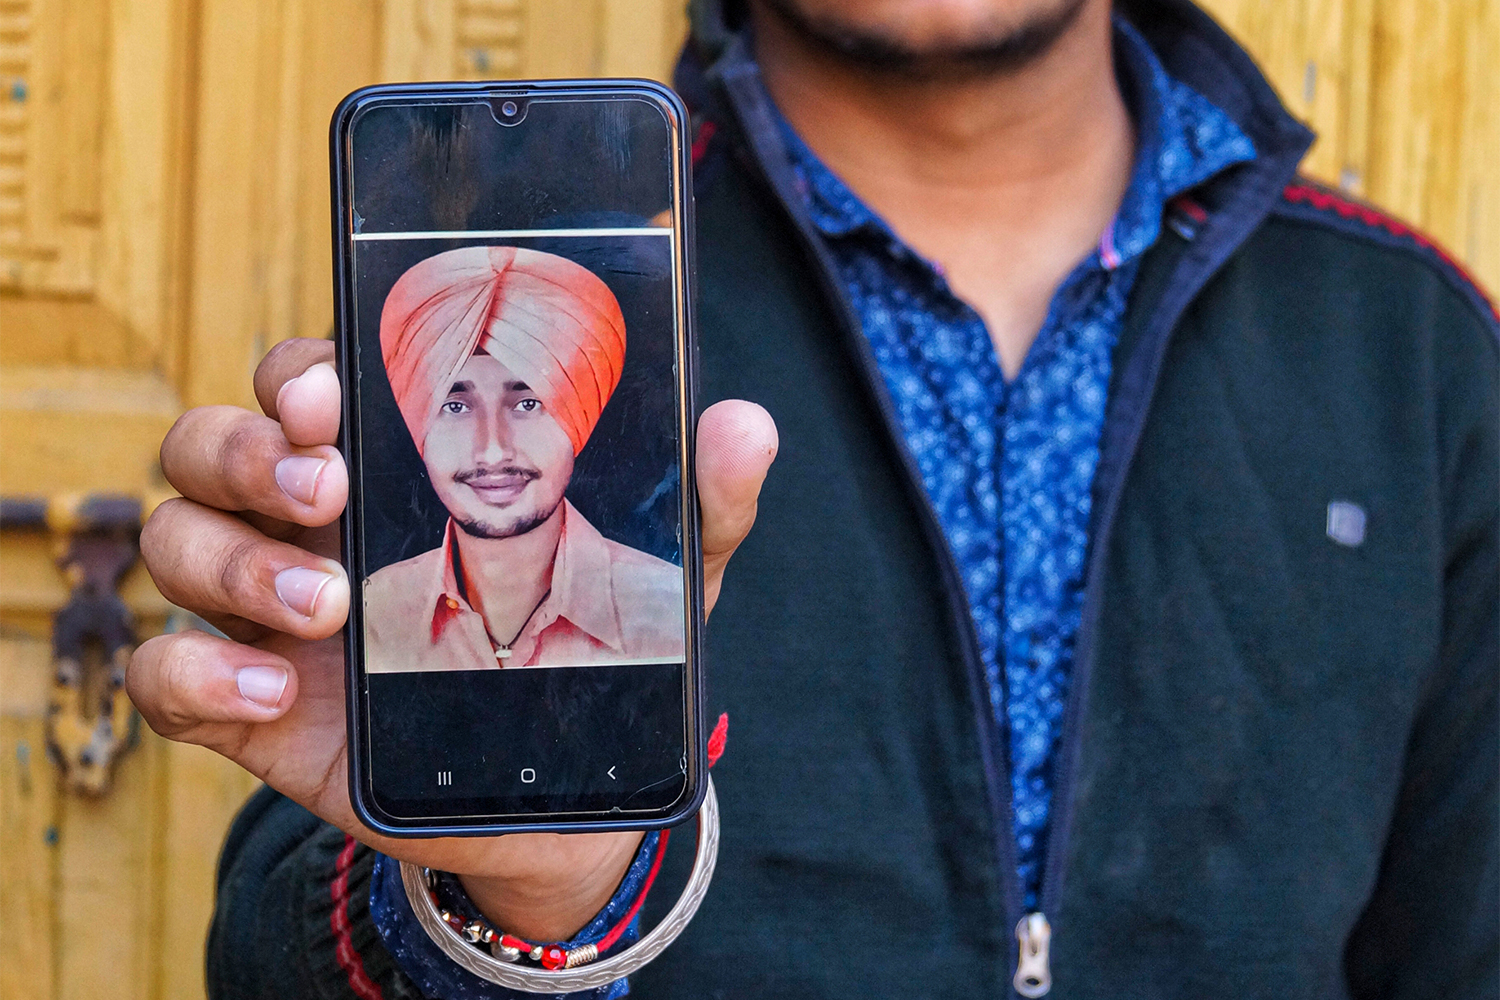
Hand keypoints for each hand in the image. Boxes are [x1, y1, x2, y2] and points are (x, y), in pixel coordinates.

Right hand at [127, 338, 776, 939]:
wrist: (563, 796)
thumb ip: (700, 501)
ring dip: (228, 562)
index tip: (337, 392)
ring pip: (174, 539)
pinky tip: (272, 694)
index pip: (305, 382)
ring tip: (326, 609)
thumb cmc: (593, 652)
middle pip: (211, 443)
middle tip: (328, 493)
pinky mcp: (250, 706)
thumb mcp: (656, 577)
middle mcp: (313, 525)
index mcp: (393, 469)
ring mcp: (271, 612)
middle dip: (247, 451)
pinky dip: (193, 674)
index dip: (300, 371)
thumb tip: (745, 425)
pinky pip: (164, 673)